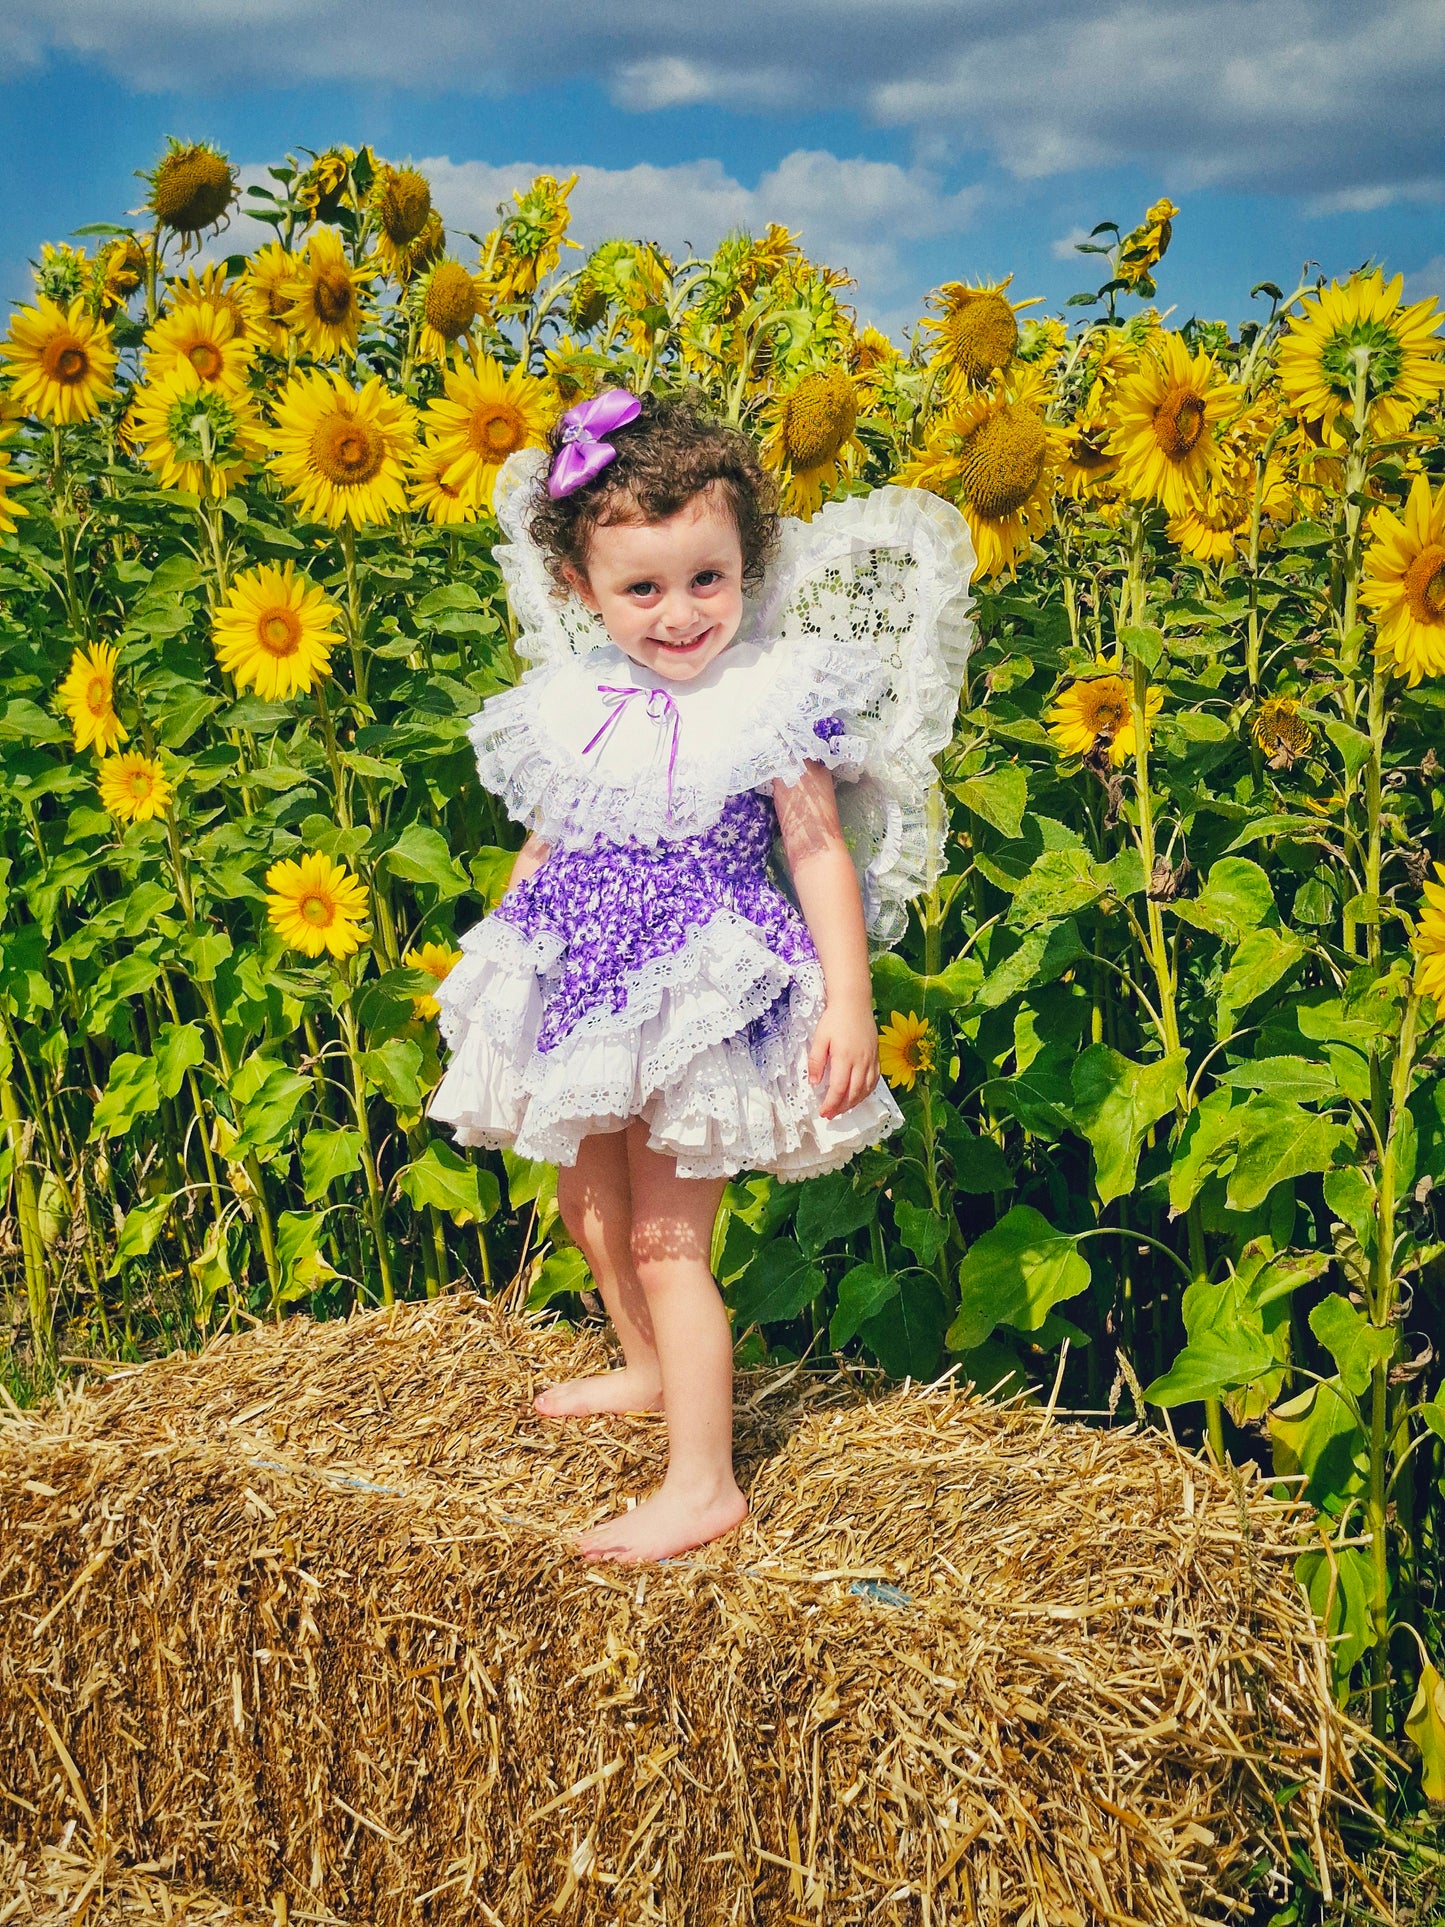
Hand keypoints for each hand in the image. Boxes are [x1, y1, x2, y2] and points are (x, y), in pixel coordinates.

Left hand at [808, 999, 879, 1118]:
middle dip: (841, 1108)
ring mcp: (871, 1059)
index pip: (839, 1089)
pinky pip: (875, 1080)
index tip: (823, 1112)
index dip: (831, 1104)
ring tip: (842, 1109)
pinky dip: (867, 1092)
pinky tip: (859, 1095)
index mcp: (845, 1058)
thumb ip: (816, 1062)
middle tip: (830, 1115)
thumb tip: (815, 1083)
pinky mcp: (877, 1056)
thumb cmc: (835, 1018)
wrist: (854, 1002)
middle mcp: (861, 1061)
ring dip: (854, 1103)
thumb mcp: (819, 1038)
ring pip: (866, 1089)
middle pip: (854, 1093)